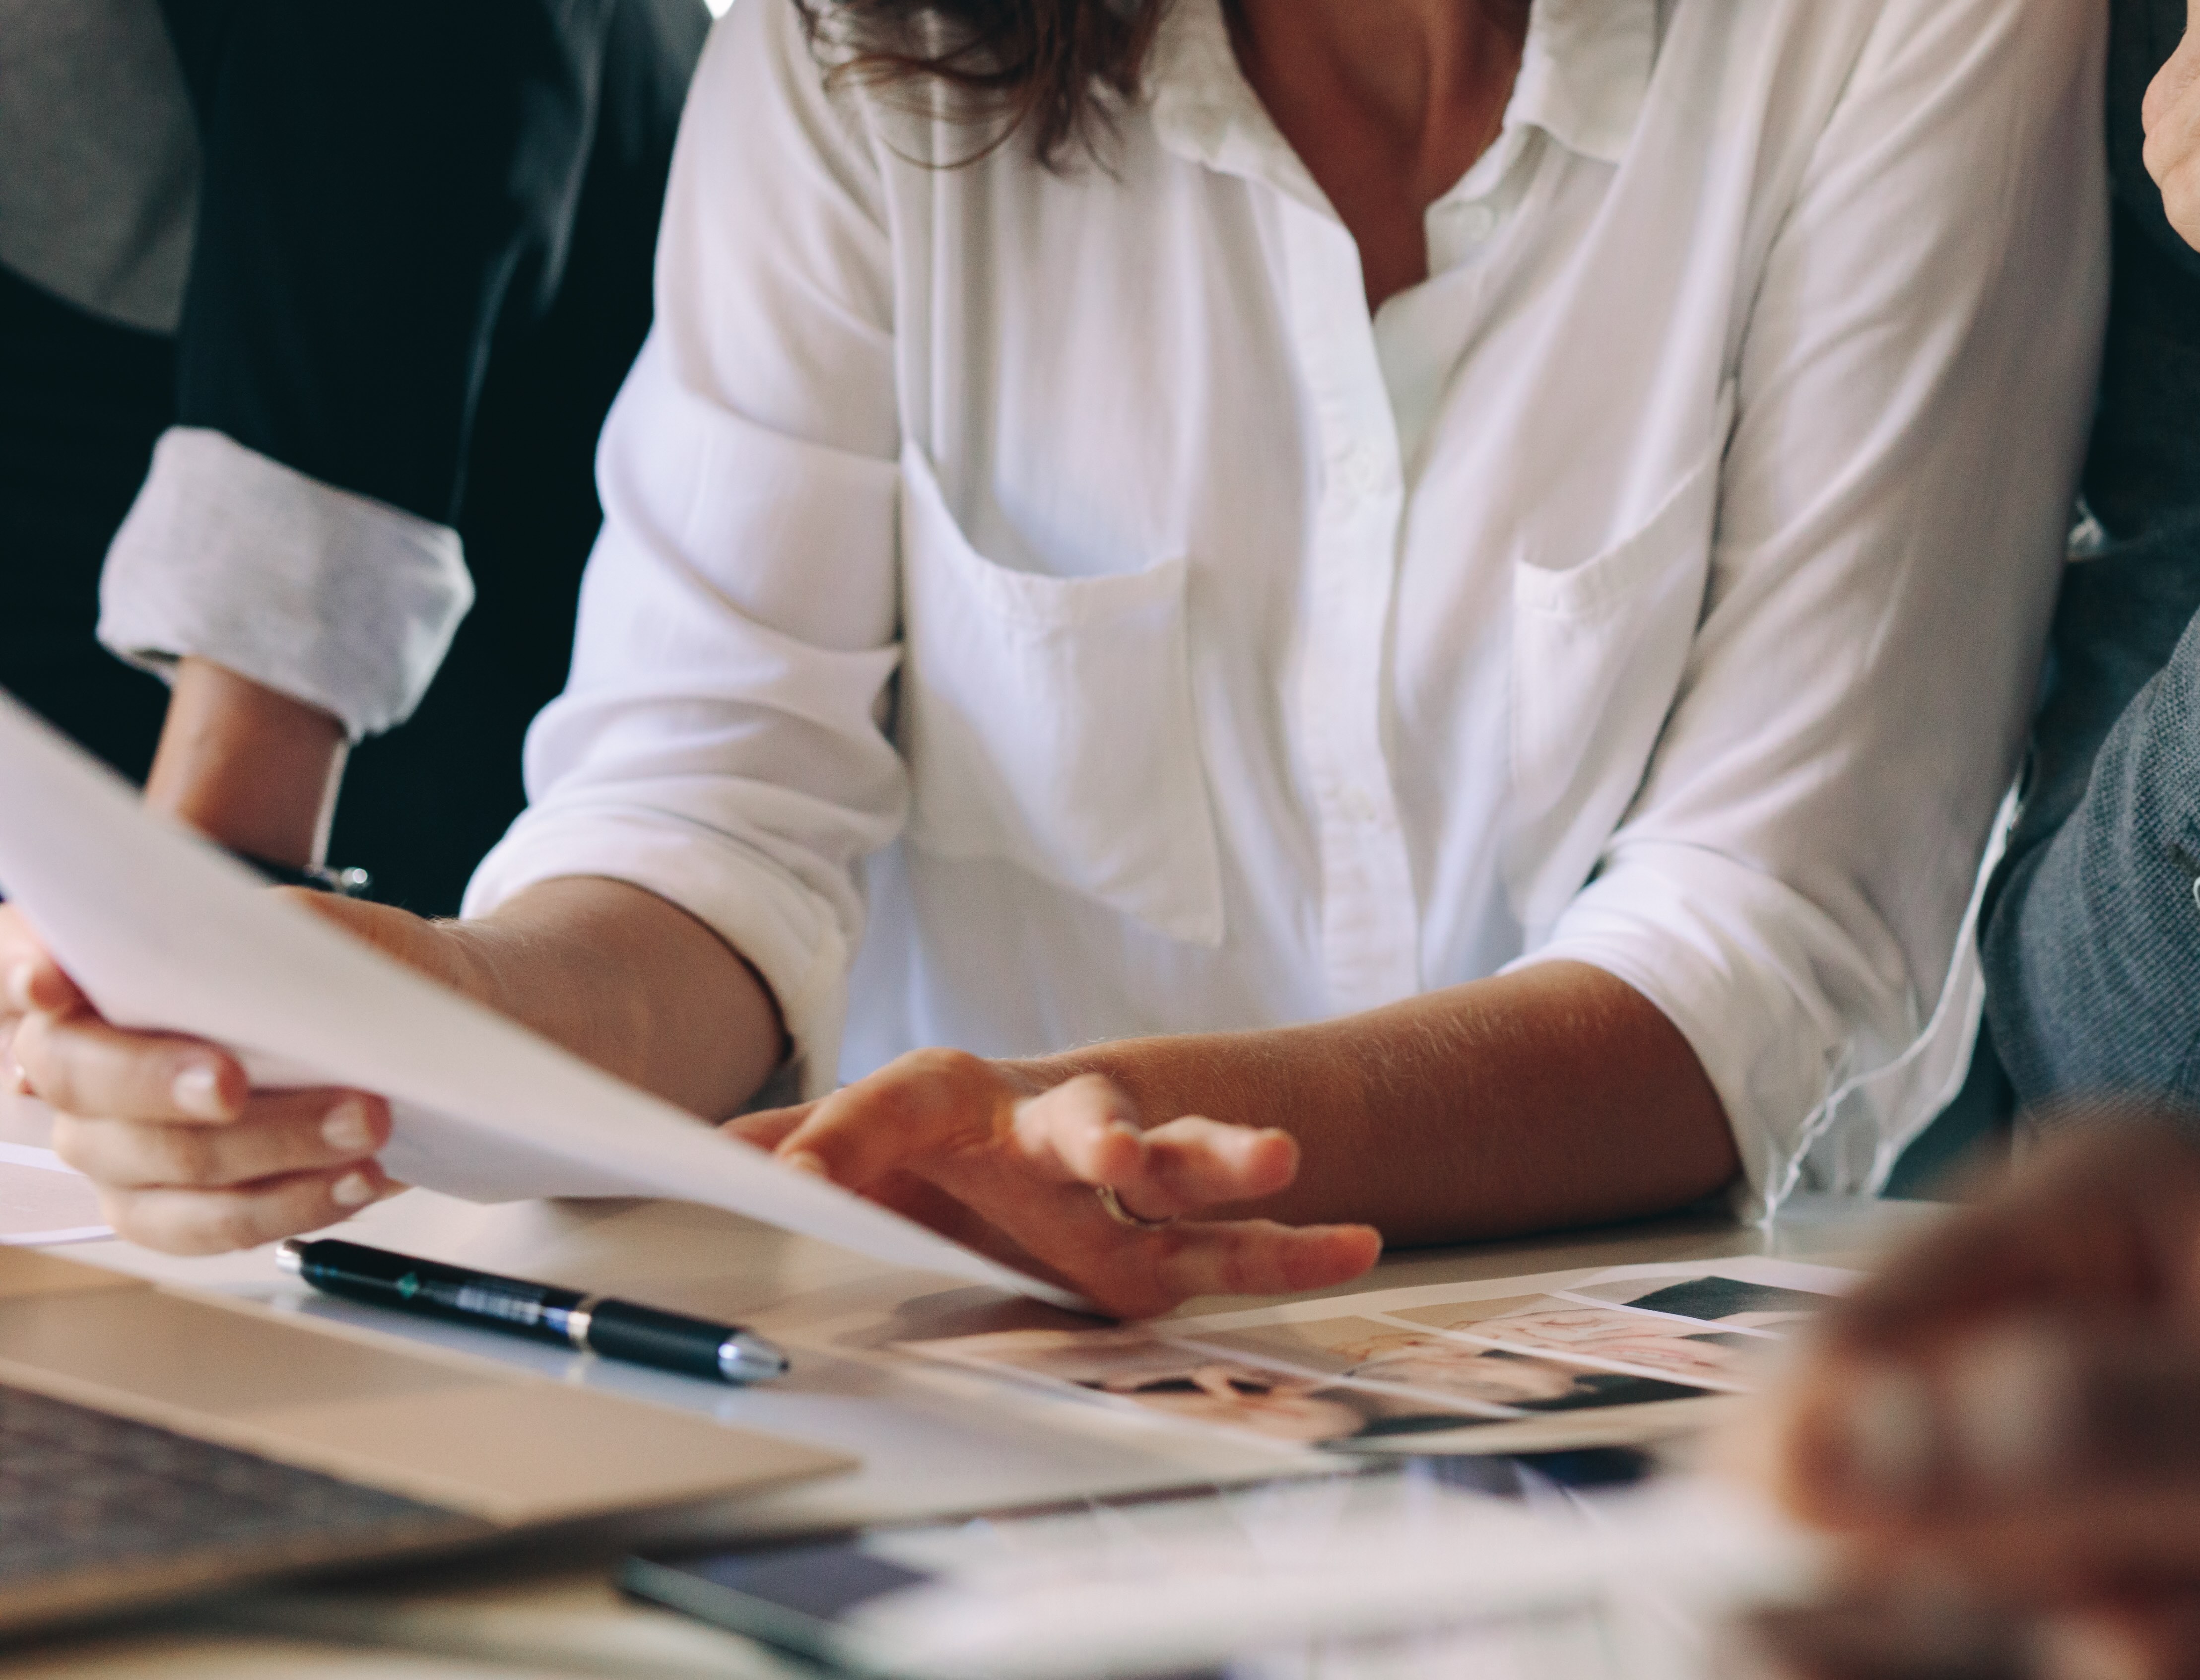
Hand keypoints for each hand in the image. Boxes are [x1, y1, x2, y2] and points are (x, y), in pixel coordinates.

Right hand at [1, 895, 470, 1252]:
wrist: (411, 1028)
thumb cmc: (352, 968)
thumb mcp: (318, 928)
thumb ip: (259, 937)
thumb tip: (236, 954)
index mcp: (101, 975)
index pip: (26, 965)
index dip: (20, 972)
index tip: (47, 982)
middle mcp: (83, 1061)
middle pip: (83, 1081)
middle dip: (164, 1085)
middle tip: (234, 1084)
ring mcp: (114, 1144)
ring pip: (164, 1161)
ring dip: (272, 1145)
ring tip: (363, 1123)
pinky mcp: (167, 1208)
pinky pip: (209, 1225)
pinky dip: (292, 1203)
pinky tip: (356, 1178)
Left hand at [735, 1047, 1382, 1318]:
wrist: (1031, 1133)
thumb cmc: (934, 1144)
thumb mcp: (850, 1144)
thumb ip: (791, 1145)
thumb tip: (695, 1152)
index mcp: (954, 1104)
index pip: (894, 1103)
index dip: (844, 1132)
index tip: (794, 1175)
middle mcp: (1047, 1128)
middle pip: (1077, 1118)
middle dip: (1101, 1134)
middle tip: (1113, 1152)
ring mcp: (1121, 1180)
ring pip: (1180, 1164)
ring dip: (1224, 1161)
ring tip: (1279, 1159)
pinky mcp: (1164, 1240)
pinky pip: (1237, 1245)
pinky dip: (1294, 1246)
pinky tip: (1355, 1245)